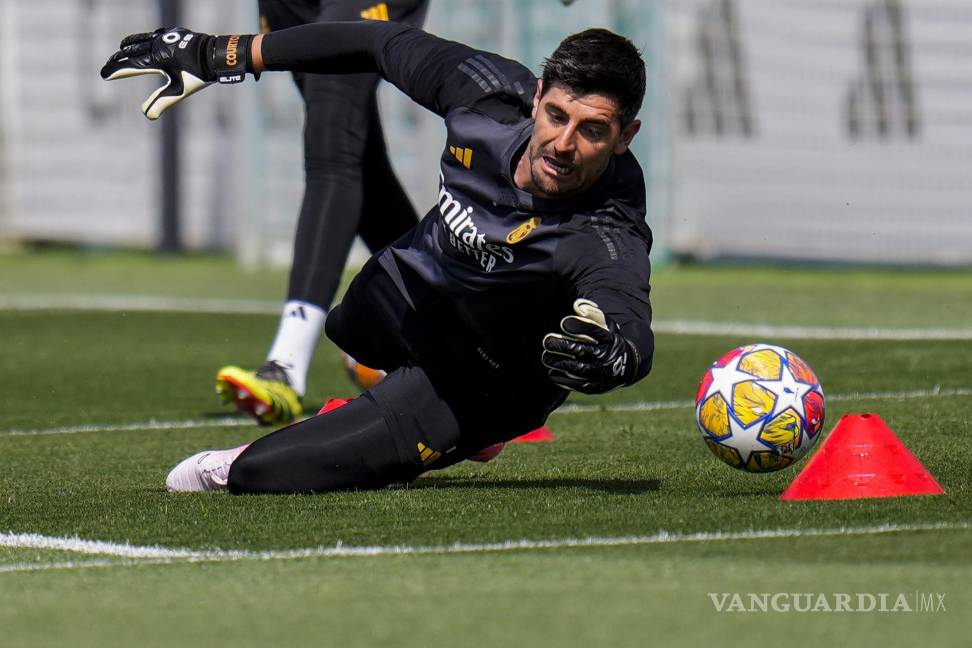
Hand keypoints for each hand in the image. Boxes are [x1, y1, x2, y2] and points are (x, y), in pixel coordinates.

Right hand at [101, 28, 254, 119]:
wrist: (215, 55)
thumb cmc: (198, 75)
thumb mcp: (179, 91)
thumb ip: (162, 102)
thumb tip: (147, 116)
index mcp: (156, 58)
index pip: (130, 65)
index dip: (116, 70)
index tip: (103, 74)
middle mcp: (157, 45)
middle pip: (133, 51)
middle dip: (119, 58)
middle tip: (109, 63)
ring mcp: (166, 37)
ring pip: (143, 40)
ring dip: (131, 44)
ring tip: (122, 47)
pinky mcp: (175, 33)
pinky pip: (155, 35)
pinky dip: (146, 38)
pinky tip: (148, 39)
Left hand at [542, 299, 634, 393]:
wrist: (626, 366)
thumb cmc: (608, 340)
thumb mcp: (606, 324)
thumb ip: (592, 313)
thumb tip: (577, 306)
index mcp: (609, 338)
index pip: (593, 330)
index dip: (577, 326)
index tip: (563, 323)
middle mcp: (606, 356)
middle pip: (581, 350)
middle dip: (562, 345)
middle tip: (547, 340)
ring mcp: (601, 373)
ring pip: (577, 368)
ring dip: (558, 362)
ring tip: (546, 356)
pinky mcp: (595, 387)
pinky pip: (577, 384)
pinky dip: (562, 378)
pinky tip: (552, 370)